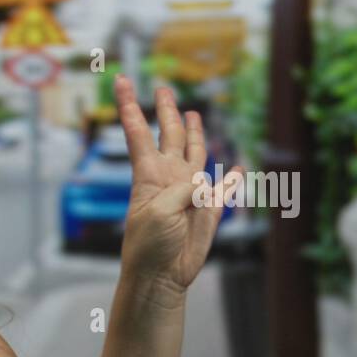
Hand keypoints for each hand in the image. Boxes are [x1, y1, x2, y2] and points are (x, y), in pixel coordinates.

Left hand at [114, 74, 242, 296]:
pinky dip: (232, 178)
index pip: (138, 132)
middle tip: (163, 87)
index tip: (120, 80)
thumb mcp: (159, 213)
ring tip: (192, 114)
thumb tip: (207, 182)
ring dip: (194, 134)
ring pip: (194, 153)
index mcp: (149, 176)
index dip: (130, 106)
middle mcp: (169, 177)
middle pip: (168, 135)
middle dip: (166, 111)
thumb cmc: (149, 245)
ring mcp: (190, 192)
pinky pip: (225, 188)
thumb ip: (184, 191)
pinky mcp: (211, 209)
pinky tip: (236, 167)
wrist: (161, 276)